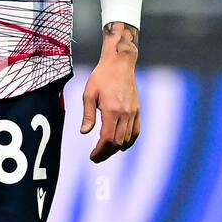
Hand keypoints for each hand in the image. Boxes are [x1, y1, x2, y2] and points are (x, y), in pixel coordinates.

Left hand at [80, 22, 140, 163]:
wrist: (120, 64)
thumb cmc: (101, 77)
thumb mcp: (89, 93)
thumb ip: (88, 114)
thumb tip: (84, 132)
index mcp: (111, 110)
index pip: (107, 138)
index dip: (99, 151)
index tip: (92, 156)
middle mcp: (124, 114)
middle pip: (117, 142)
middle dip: (106, 153)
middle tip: (96, 157)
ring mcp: (133, 113)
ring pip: (127, 139)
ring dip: (116, 149)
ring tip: (105, 151)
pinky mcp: (137, 111)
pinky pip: (136, 132)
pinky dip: (129, 142)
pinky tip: (121, 145)